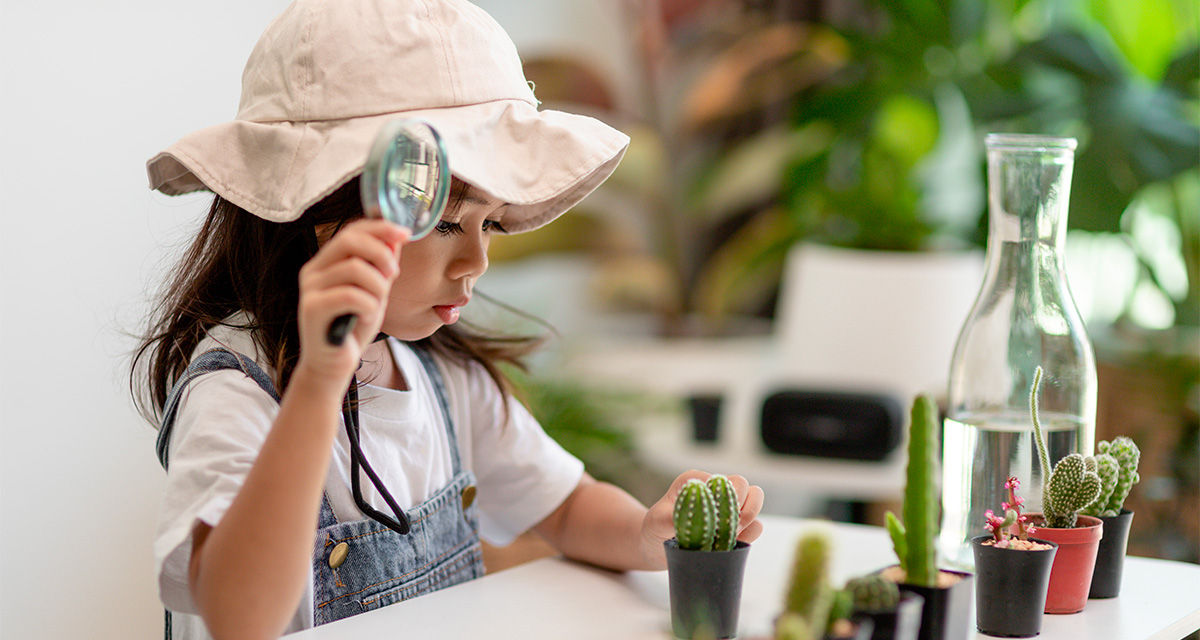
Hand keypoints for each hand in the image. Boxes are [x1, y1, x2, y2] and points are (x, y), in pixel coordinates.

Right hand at [295, 219, 408, 387]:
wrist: (333, 366)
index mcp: (326, 262)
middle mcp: (313, 271)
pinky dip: (368, 306)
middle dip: (381, 253)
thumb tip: (396, 238)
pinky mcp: (311, 308)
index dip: (380, 227)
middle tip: (394, 273)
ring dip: (377, 287)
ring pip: (354, 268)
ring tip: (376, 306)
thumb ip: (382, 266)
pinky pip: (351, 295)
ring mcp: (309, 288)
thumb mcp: (374, 292)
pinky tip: (365, 318)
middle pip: (349, 239)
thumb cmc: (353, 328)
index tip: (406, 233)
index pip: (351, 230)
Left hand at [640, 470, 764, 568]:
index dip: (726, 501)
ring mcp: (727, 507)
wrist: (657, 547)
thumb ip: (670, 518)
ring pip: (755, 501)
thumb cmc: (655, 529)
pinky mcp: (736, 526)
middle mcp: (715, 489)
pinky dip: (750, 535)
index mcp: (696, 481)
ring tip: (729, 535)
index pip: (723, 481)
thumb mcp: (657, 523)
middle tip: (726, 528)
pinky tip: (731, 544)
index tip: (715, 521)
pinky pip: (756, 526)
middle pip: (745, 486)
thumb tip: (689, 519)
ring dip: (748, 520)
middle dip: (741, 509)